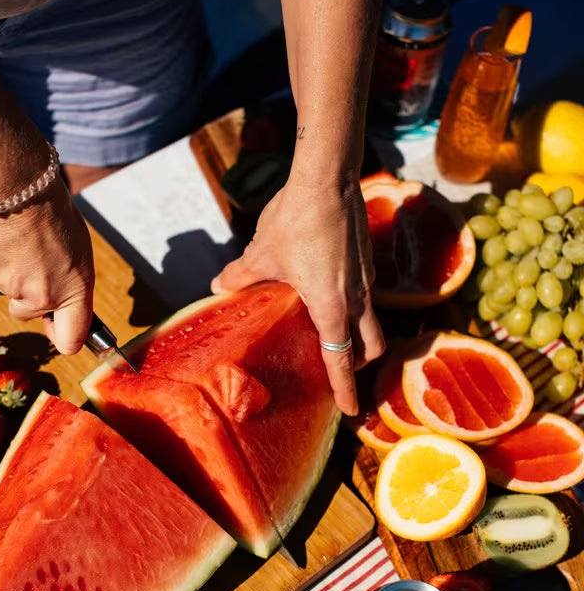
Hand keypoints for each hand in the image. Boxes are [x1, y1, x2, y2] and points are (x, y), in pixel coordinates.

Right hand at [0, 179, 93, 354]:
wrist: (17, 184)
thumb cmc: (53, 210)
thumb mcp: (78, 249)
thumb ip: (70, 280)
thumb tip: (61, 296)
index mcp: (75, 290)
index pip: (71, 340)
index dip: (63, 337)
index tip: (57, 327)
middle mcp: (44, 295)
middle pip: (28, 314)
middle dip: (28, 297)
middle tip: (32, 263)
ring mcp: (12, 287)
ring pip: (7, 290)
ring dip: (11, 272)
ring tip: (19, 240)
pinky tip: (1, 235)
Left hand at [210, 176, 384, 414]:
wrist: (328, 178)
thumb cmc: (294, 220)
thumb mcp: (261, 254)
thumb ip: (240, 275)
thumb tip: (218, 286)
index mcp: (330, 308)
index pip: (341, 361)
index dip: (346, 388)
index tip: (350, 412)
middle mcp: (356, 298)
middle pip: (371, 346)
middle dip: (360, 364)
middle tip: (340, 370)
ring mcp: (367, 278)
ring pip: (372, 320)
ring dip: (358, 335)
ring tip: (332, 334)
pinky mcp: (367, 259)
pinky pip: (366, 295)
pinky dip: (354, 306)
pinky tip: (329, 291)